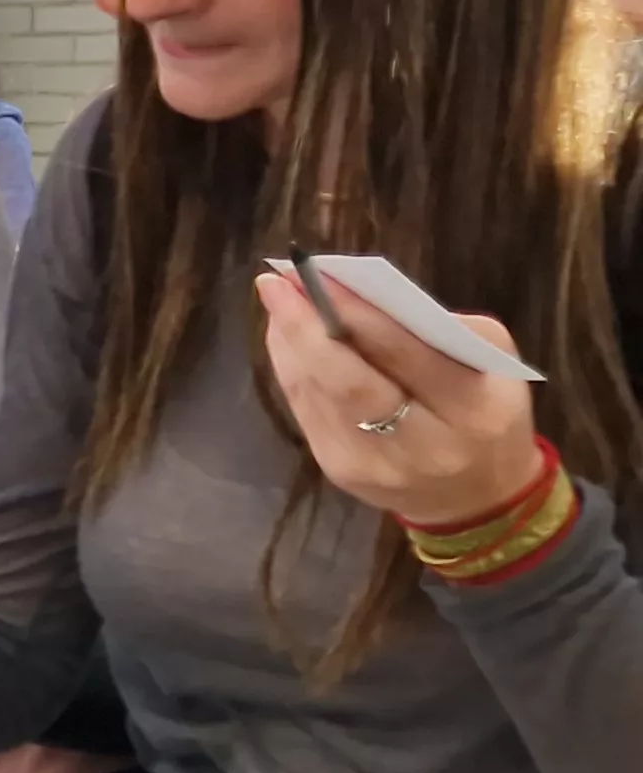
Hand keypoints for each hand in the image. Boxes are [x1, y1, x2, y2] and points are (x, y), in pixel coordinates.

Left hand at [252, 265, 543, 529]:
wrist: (478, 499)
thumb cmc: (486, 412)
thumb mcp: (494, 365)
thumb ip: (443, 329)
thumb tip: (368, 296)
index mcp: (470, 411)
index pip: (403, 353)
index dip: (355, 311)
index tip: (320, 273)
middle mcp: (420, 446)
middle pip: (348, 382)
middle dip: (306, 327)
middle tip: (277, 280)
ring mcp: (372, 466)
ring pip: (317, 395)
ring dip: (290, 343)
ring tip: (278, 299)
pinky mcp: (340, 472)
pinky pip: (306, 411)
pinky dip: (292, 369)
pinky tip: (285, 337)